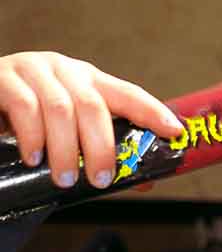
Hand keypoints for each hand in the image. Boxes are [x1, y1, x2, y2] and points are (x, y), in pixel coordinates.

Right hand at [0, 51, 182, 190]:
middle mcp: (64, 70)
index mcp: (88, 80)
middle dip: (101, 147)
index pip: (128, 93)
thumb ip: (102, 151)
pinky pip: (24, 107)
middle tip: (101, 178)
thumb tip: (144, 181)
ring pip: (60, 109)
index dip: (153, 111)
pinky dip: (33, 137)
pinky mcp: (3, 78)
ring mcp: (33, 70)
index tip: (174, 131)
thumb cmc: (31, 120)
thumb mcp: (69, 132)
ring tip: (65, 178)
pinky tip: (34, 158)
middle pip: (93, 106)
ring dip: (66, 149)